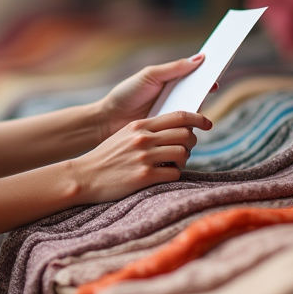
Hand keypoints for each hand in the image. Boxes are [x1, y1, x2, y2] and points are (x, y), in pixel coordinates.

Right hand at [68, 111, 212, 203]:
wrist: (85, 176)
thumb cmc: (106, 157)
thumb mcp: (125, 135)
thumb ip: (147, 131)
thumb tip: (175, 130)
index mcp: (140, 125)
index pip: (179, 116)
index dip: (198, 118)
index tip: (207, 123)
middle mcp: (143, 139)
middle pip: (185, 134)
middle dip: (191, 142)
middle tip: (185, 149)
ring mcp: (144, 157)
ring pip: (182, 153)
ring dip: (183, 160)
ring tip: (174, 164)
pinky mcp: (144, 176)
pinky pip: (174, 173)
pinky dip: (174, 175)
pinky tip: (165, 175)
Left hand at [97, 54, 213, 139]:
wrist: (109, 119)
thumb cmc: (127, 94)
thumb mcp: (150, 76)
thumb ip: (174, 68)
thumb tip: (201, 57)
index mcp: (172, 81)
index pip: (196, 75)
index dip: (208, 71)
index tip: (220, 64)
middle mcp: (176, 97)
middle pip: (199, 93)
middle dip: (207, 88)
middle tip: (213, 84)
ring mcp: (174, 114)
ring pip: (195, 112)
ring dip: (200, 108)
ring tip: (200, 101)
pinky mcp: (171, 131)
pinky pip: (186, 128)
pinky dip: (191, 126)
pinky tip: (193, 122)